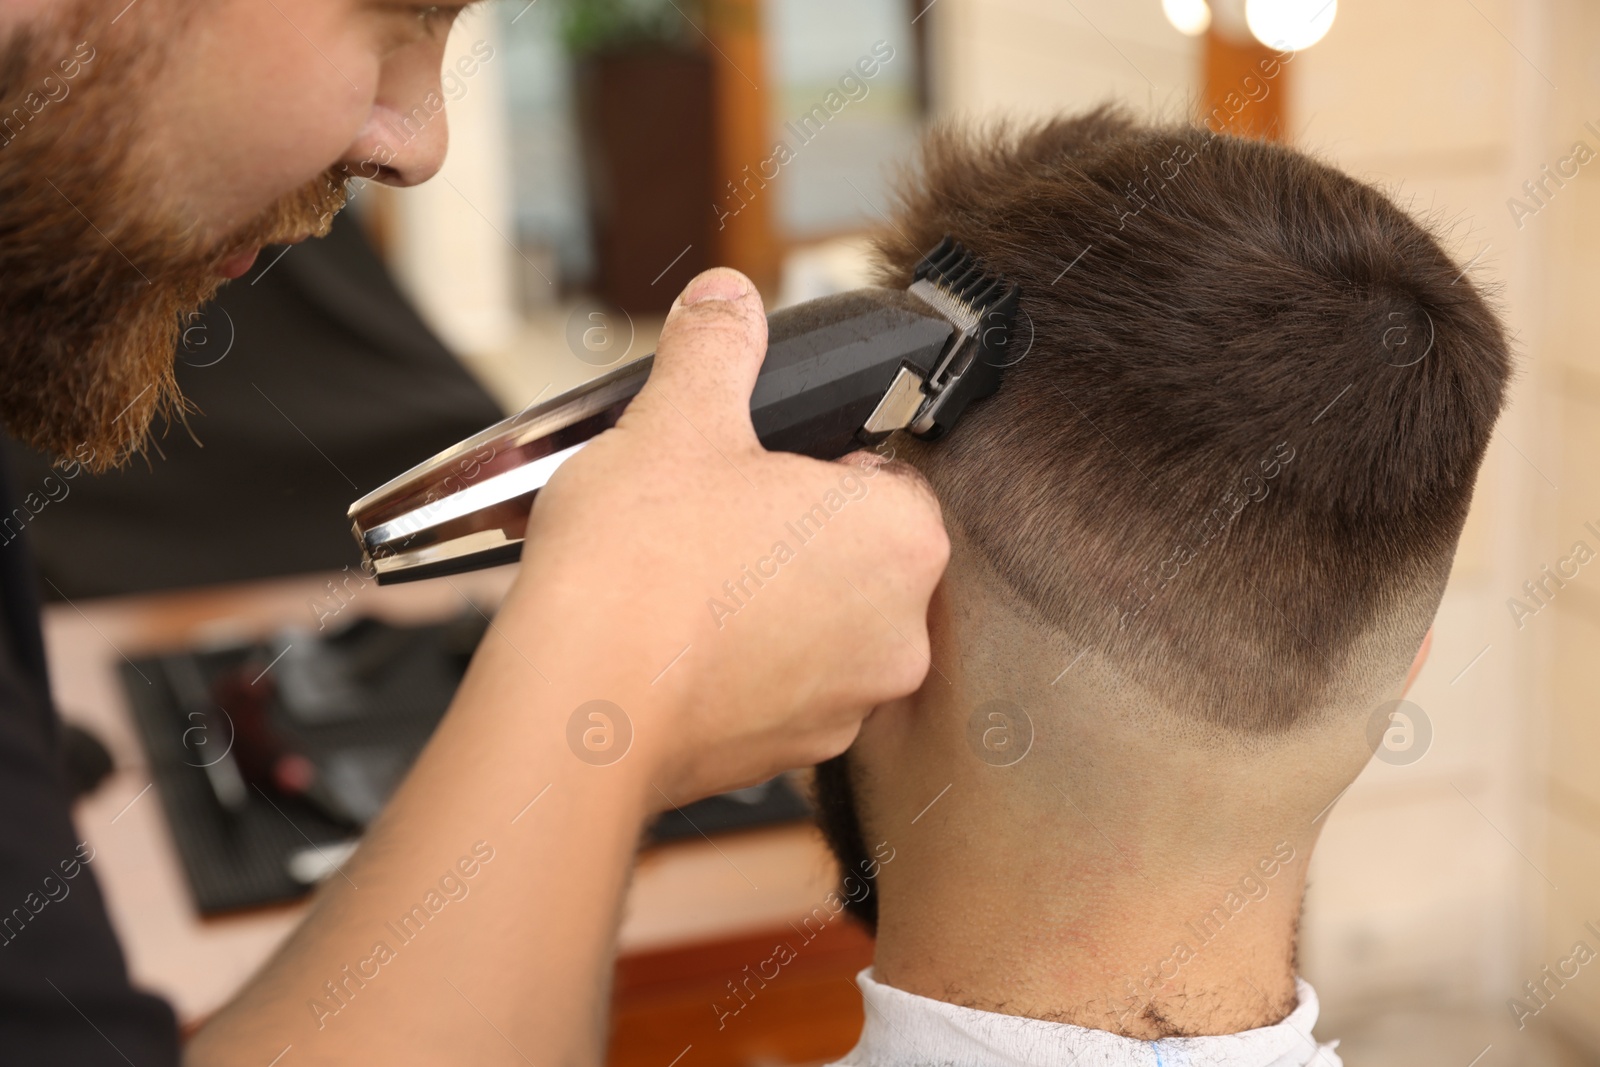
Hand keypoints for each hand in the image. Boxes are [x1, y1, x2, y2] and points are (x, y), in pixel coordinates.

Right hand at [502, 268, 949, 804]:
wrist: (577, 704)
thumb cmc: (638, 569)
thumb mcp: (677, 419)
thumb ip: (717, 347)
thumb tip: (728, 299)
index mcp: (898, 539)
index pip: (890, 478)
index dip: (821, 463)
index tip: (762, 468)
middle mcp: (896, 632)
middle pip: (856, 558)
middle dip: (792, 534)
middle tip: (714, 518)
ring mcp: (847, 704)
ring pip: (819, 629)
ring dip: (768, 604)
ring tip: (684, 580)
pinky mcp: (792, 752)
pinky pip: (778, 691)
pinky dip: (739, 668)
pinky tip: (675, 642)